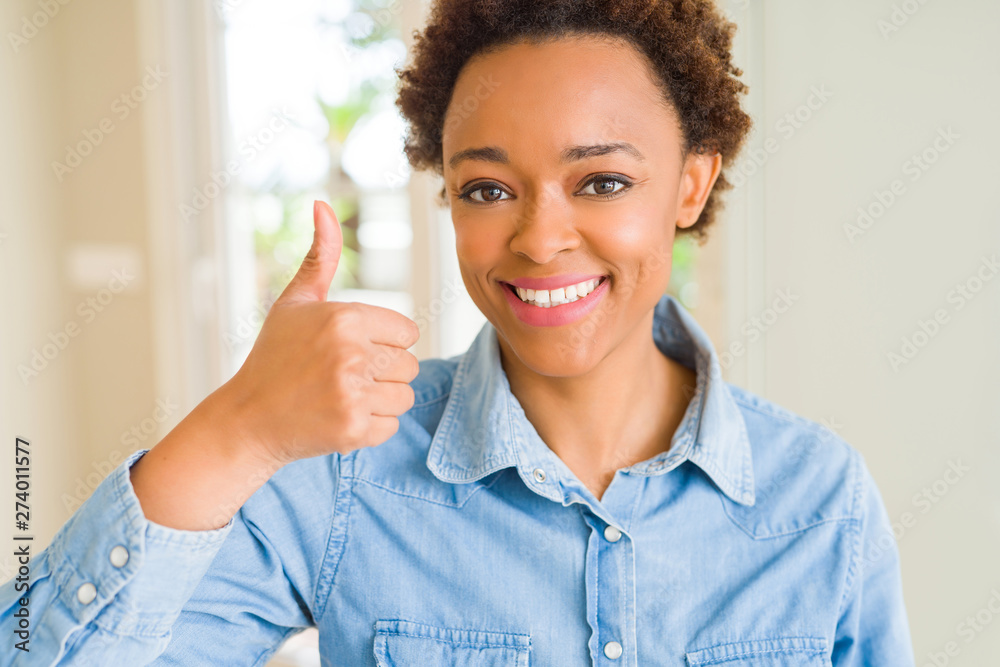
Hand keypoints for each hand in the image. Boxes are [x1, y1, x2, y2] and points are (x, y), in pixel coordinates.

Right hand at [218, 200, 420, 467]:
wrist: (247, 419)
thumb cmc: (275, 356)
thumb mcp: (295, 302)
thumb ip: (321, 256)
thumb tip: (322, 205)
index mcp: (346, 318)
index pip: (407, 332)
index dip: (384, 342)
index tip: (353, 350)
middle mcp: (352, 353)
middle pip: (410, 365)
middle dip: (383, 373)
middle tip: (342, 377)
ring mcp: (353, 393)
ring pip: (404, 396)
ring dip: (380, 400)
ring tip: (341, 396)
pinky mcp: (354, 428)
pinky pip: (391, 425)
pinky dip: (370, 427)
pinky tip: (338, 417)